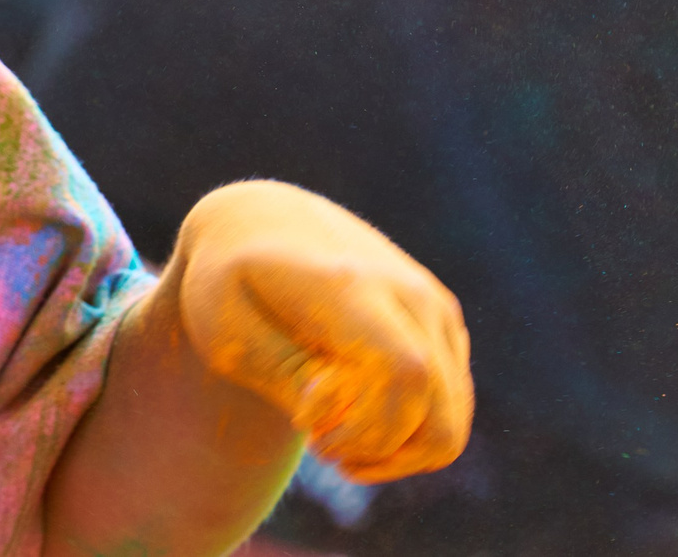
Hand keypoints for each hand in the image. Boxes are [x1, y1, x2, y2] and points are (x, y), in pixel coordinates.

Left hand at [169, 180, 472, 483]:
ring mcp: (434, 306)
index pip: (402, 373)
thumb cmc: (232, 283)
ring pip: (451, 421)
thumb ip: (283, 374)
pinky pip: (450, 408)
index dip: (368, 431)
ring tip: (334, 438)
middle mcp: (406, 290)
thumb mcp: (226, 328)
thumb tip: (328, 414)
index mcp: (347, 284)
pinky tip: (355, 420)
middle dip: (379, 454)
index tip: (310, 435)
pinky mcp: (444, 324)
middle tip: (320, 446)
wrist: (262, 223)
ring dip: (396, 453)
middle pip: (437, 413)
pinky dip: (409, 435)